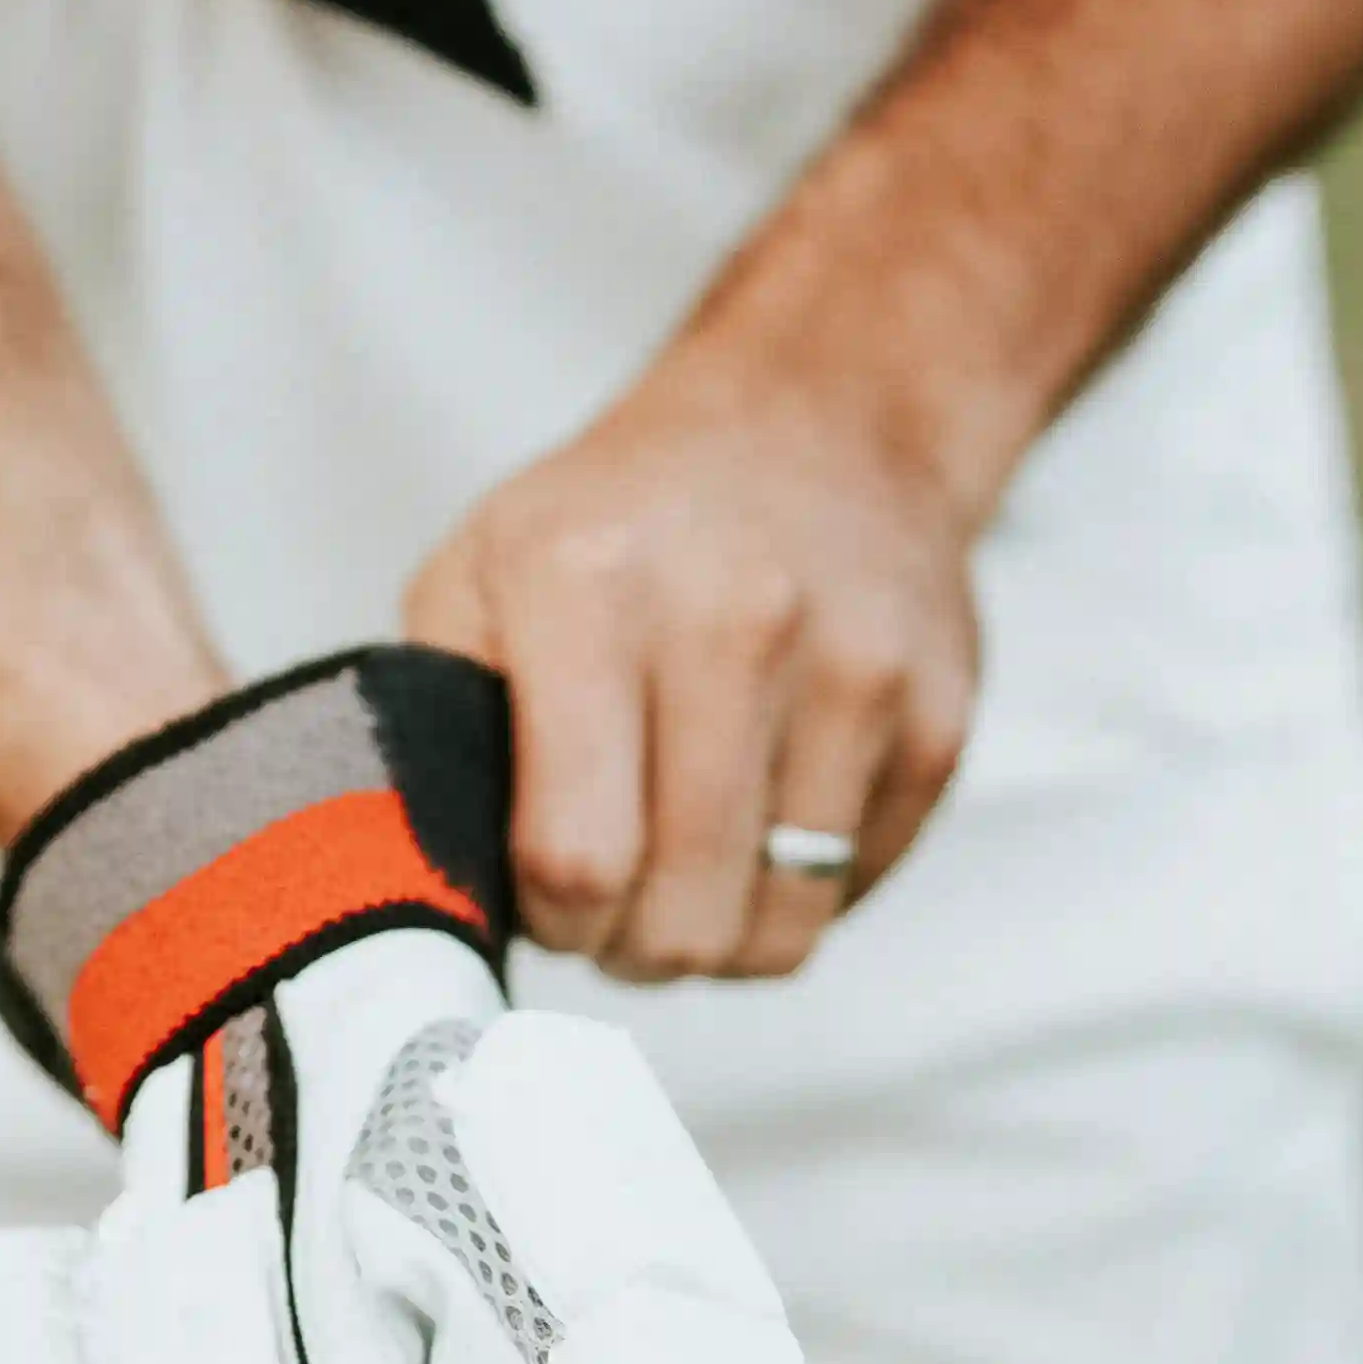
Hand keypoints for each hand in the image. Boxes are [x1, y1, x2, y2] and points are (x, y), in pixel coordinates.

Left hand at [399, 361, 983, 981]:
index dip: (553, 918)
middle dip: (629, 944)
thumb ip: (435, 722)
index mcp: (592, 590)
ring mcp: (856, 671)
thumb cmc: (622, 522)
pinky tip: (763, 815)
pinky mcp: (937, 718)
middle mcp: (737, 623)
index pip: (575, 860)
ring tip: (684, 866)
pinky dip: (798, 890)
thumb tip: (424, 885)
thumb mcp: (479, 574)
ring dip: (717, 935)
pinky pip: (852, 894)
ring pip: (777, 930)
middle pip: (681, 918)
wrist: (817, 419)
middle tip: (614, 896)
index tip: (547, 891)